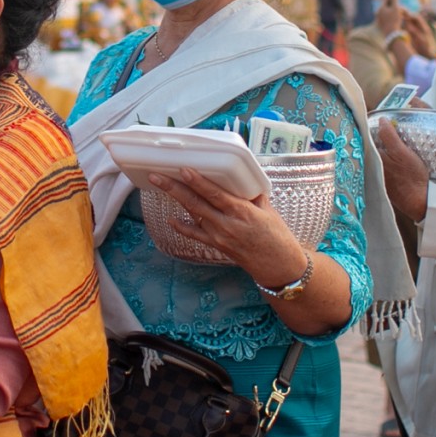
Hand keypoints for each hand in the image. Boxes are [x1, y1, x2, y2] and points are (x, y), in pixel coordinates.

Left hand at [142, 165, 307, 285]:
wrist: (278, 266)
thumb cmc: (277, 237)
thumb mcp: (268, 211)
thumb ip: (252, 195)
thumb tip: (242, 180)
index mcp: (242, 212)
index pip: (215, 194)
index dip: (198, 182)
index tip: (184, 170)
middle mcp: (227, 224)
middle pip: (196, 203)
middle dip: (175, 188)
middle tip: (157, 176)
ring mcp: (219, 236)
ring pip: (193, 214)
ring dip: (175, 200)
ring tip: (160, 186)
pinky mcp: (217, 246)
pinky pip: (196, 235)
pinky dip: (182, 227)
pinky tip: (171, 219)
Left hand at [373, 117, 430, 224]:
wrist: (419, 200)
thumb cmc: (412, 176)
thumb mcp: (402, 152)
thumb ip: (389, 135)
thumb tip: (382, 120)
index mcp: (372, 158)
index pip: (364, 138)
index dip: (368, 127)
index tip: (374, 119)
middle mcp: (369, 167)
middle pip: (367, 147)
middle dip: (372, 136)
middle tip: (382, 126)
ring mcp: (375, 175)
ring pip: (373, 156)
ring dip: (378, 147)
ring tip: (386, 138)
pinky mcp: (382, 181)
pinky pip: (378, 165)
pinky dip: (382, 158)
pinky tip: (390, 156)